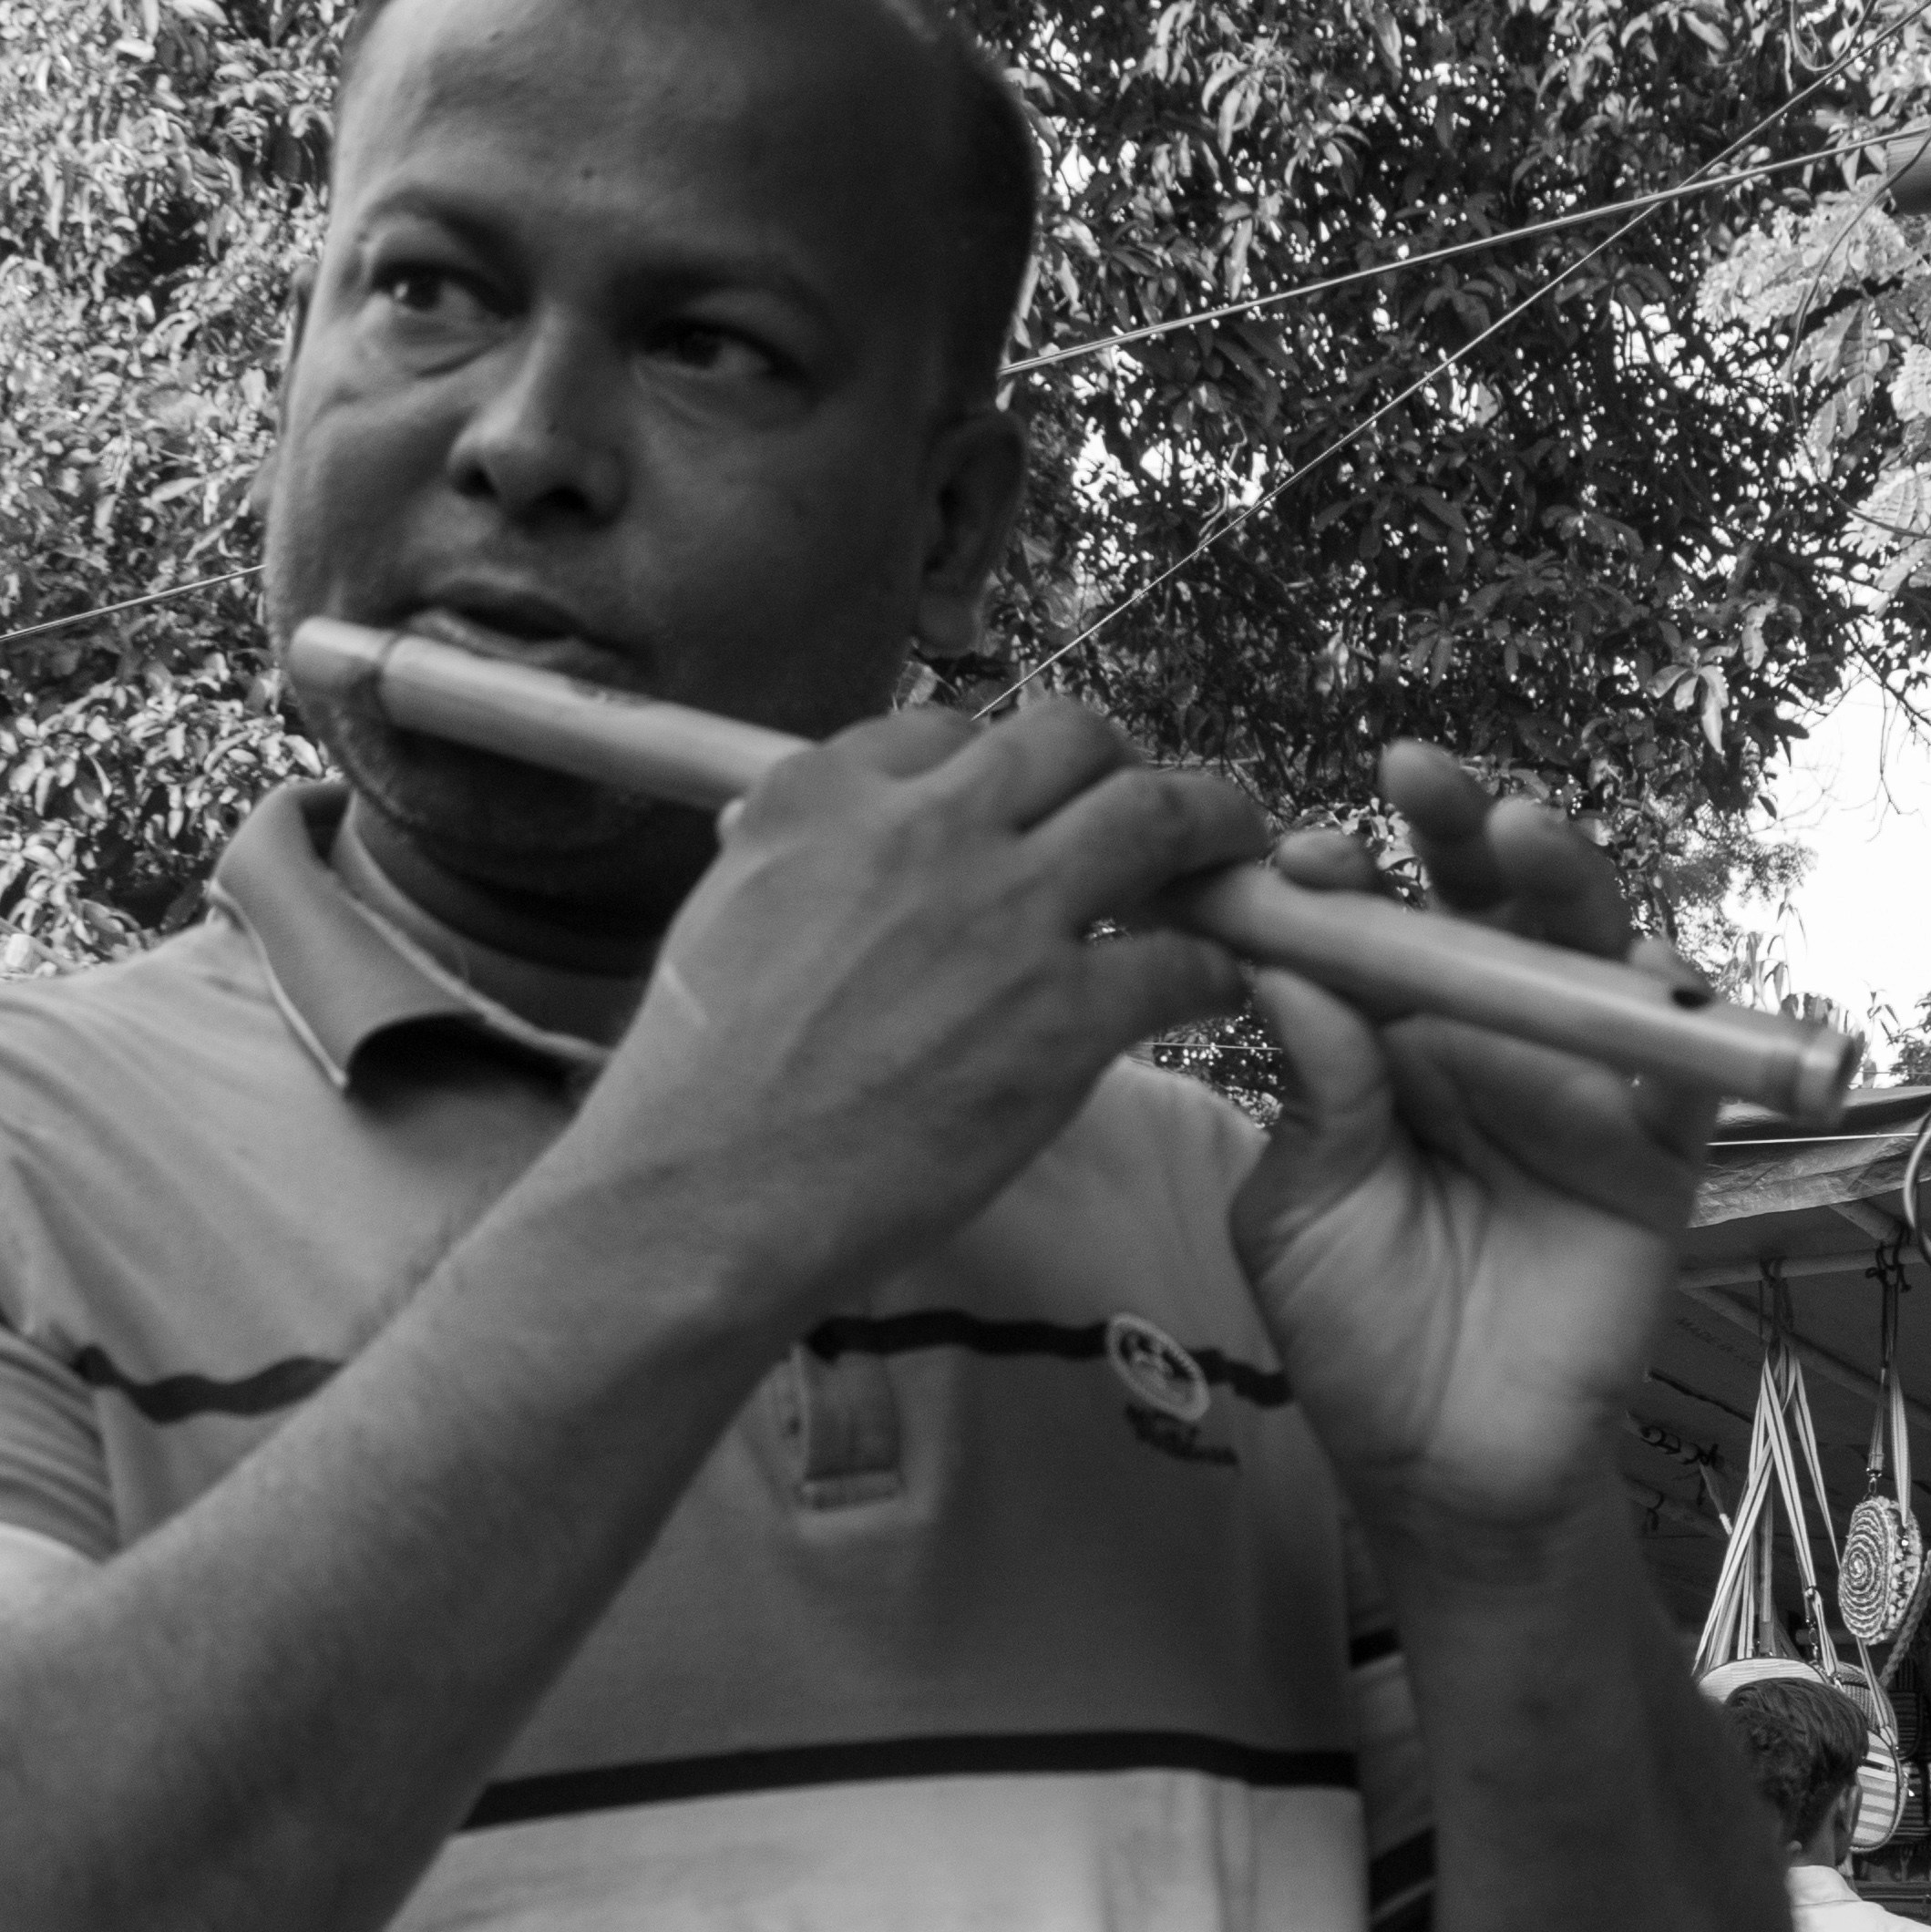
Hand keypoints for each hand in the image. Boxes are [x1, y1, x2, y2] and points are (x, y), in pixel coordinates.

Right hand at [570, 694, 1264, 1322]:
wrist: (702, 1200)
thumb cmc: (693, 1085)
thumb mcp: (720, 912)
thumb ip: (784, 857)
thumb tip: (782, 827)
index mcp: (824, 796)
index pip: (950, 730)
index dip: (1007, 765)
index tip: (1030, 804)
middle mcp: (924, 830)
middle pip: (1072, 738)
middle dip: (1124, 764)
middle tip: (1153, 809)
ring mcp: (1002, 917)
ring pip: (1156, 815)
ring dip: (1214, 825)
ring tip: (1237, 855)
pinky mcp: (1060, 1018)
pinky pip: (1181, 961)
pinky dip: (1213, 968)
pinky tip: (1212, 989)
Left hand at [1232, 745, 1715, 1526]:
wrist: (1443, 1468)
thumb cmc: (1354, 1332)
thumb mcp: (1300, 1210)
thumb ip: (1312, 1096)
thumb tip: (1289, 969)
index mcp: (1384, 1039)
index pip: (1370, 924)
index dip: (1341, 877)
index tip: (1299, 861)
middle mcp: (1483, 1036)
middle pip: (1486, 900)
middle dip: (1457, 825)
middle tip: (1416, 776)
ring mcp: (1576, 1083)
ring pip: (1587, 950)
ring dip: (1563, 878)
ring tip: (1519, 834)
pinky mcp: (1658, 1146)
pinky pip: (1685, 1060)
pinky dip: (1675, 1006)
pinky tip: (1640, 969)